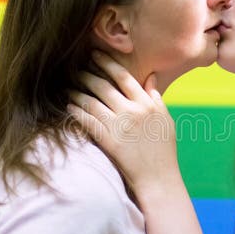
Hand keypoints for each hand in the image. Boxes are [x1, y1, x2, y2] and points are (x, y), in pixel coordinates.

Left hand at [67, 51, 182, 197]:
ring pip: (92, 102)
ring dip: (77, 93)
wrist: (158, 178)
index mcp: (147, 104)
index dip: (107, 63)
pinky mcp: (108, 141)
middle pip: (104, 86)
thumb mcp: (165, 120)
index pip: (124, 77)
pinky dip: (76, 113)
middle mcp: (132, 111)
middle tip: (75, 69)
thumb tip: (150, 77)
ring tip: (68, 88)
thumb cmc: (164, 150)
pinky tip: (69, 107)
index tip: (95, 55)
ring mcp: (119, 126)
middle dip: (87, 75)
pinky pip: (88, 122)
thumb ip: (156, 97)